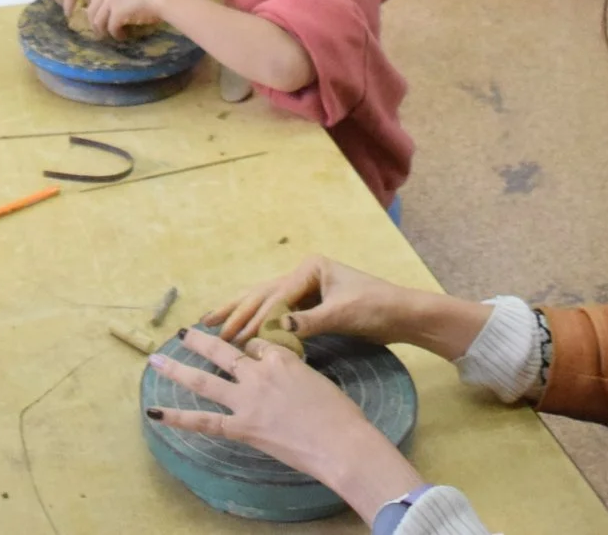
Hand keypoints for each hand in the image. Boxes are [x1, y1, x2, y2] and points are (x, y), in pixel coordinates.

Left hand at [85, 0, 175, 37]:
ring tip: (111, 36)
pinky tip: (122, 36)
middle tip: (101, 32)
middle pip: (91, 10)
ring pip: (98, 21)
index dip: (95, 11)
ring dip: (103, 31)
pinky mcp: (117, 13)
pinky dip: (116, 34)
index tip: (98, 20)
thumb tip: (106, 9)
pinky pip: (110, 28)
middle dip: (95, 24)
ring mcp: (110, 0)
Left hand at [148, 331, 424, 515]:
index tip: (248, 352)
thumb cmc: (340, 414)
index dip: (251, 349)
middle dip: (201, 341)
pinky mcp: (242, 426)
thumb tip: (283, 382)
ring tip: (156, 360)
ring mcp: (247, 399)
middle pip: (223, 351)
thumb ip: (293, 375)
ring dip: (177, 369)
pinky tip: (156, 412)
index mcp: (282, 357)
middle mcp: (259, 373)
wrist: (341, 442)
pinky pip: (203, 420)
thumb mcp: (317, 380)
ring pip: (204, 380)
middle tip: (184, 333)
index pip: (258, 346)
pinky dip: (177, 417)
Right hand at [202, 255, 411, 346]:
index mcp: (310, 268)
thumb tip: (276, 329)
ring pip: (264, 300)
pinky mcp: (308, 305)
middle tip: (206, 327)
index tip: (235, 338)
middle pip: (261, 293)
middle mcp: (303, 274)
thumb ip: (310, 321)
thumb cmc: (376, 307)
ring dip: (239, 313)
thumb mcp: (343, 313)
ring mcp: (304, 289)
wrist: (401, 314)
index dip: (254, 318)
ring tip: (210, 323)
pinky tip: (240, 329)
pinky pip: (276, 312)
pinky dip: (256, 321)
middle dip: (235, 311)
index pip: (275, 296)